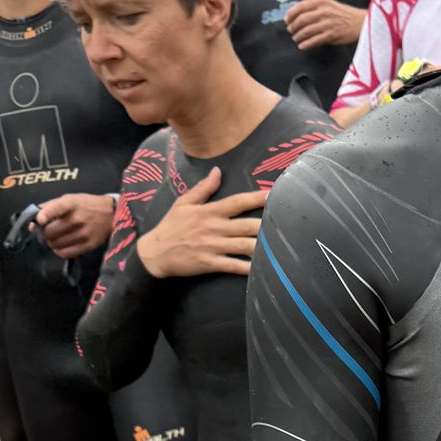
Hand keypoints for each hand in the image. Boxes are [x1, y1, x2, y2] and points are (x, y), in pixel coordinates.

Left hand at [36, 194, 114, 258]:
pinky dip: (59, 251)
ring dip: (51, 242)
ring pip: (56, 244)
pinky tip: (61, 246)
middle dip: (44, 233)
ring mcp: (84, 233)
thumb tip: (33, 221)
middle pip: (50, 232)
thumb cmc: (87, 205)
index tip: (38, 220)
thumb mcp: (70, 199)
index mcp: (72, 203)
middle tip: (47, 232)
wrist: (112, 215)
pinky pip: (66, 253)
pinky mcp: (89, 245)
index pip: (55, 208)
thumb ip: (50, 207)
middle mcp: (78, 218)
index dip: (44, 215)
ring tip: (55, 238)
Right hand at [135, 167, 269, 278]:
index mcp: (209, 211)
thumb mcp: (184, 203)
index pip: (237, 202)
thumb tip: (217, 171)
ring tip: (280, 247)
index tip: (272, 194)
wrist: (155, 252)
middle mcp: (214, 228)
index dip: (256, 198)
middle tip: (285, 224)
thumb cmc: (171, 226)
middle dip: (266, 225)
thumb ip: (203, 188)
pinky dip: (248, 268)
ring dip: (262, 247)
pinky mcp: (210, 263)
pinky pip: (233, 266)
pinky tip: (262, 269)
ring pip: (244, 246)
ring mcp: (213, 246)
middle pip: (246, 225)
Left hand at [284, 0, 366, 48]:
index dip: (291, 14)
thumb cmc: (347, 15)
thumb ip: (317, 8)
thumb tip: (301, 15)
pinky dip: (306, 44)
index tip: (287, 20)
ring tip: (296, 39)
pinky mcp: (331, 35)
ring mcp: (327, 24)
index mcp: (322, 2)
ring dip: (298, 36)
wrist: (361, 23)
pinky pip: (314, 41)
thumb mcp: (331, 5)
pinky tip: (302, 46)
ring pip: (306, 31)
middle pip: (301, 20)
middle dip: (293, 27)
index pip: (300, 7)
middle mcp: (324, 11)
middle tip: (290, 30)